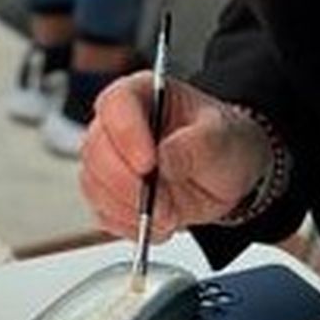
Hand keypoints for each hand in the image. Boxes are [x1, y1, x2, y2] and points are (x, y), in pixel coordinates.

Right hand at [80, 73, 271, 240]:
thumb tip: (165, 157)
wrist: (226, 177)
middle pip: (95, 149)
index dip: (126, 134)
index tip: (149, 164)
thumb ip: (199, 143)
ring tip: (168, 215)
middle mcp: (118, 125)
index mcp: (143, 94)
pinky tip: (158, 222)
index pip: (117, 103)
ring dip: (128, 208)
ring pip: (93, 183)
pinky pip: (103, 212)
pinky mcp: (109, 193)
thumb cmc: (223, 144)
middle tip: (162, 202)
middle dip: (126, 183)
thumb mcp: (225, 137)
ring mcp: (109, 160)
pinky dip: (129, 224)